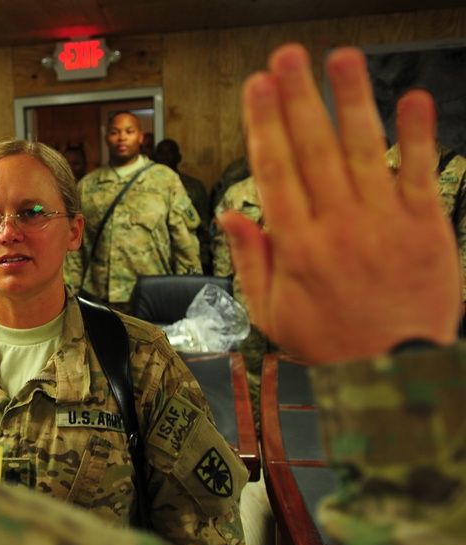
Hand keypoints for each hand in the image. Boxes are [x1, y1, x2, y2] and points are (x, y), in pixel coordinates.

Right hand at [219, 44, 459, 363]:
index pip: (275, 171)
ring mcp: (385, 223)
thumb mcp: (271, 314)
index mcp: (297, 247)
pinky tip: (412, 99)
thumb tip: (231, 218)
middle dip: (299, 98)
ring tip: (341, 59)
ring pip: (364, 150)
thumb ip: (253, 261)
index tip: (257, 89)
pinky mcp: (427, 227)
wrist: (395, 373)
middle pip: (313, 149)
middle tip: (288, 58)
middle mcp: (338, 227)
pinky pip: (421, 172)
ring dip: (351, 101)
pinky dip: (418, 134)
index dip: (264, 124)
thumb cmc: (332, 344)